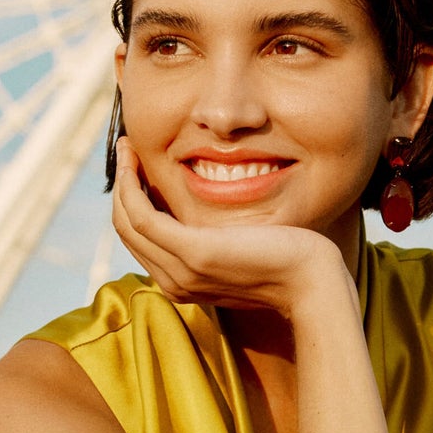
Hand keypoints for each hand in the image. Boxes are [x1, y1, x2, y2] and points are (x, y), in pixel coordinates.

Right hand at [111, 138, 346, 315]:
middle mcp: (175, 283)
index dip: (131, 201)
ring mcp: (182, 271)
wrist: (311, 282)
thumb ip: (218, 242)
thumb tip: (209, 221)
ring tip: (127, 148)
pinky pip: (141, 216)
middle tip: (126, 150)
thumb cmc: (288, 261)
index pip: (140, 242)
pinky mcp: (193, 252)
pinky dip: (131, 185)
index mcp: (183, 284)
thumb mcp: (242, 251)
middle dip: (121, 186)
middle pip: (126, 231)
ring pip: (127, 221)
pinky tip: (135, 160)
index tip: (136, 167)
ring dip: (121, 179)